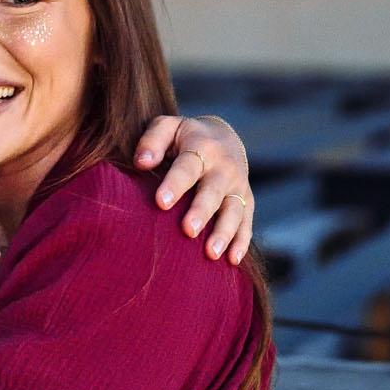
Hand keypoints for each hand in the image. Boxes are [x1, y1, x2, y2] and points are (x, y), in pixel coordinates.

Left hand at [134, 113, 255, 263]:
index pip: (188, 166)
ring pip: (234, 210)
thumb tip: (142, 162)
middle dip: (202, 211)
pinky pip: (247, 223)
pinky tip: (232, 261)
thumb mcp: (168, 128)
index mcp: (201, 147)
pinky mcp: (247, 202)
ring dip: (224, 232)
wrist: (224, 138)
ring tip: (211, 253)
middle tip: (188, 230)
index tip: (161, 202)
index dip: (175, 184)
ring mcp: (238, 186)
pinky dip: (242, 242)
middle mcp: (224, 167)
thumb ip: (153, 141)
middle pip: (213, 191)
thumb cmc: (184, 138)